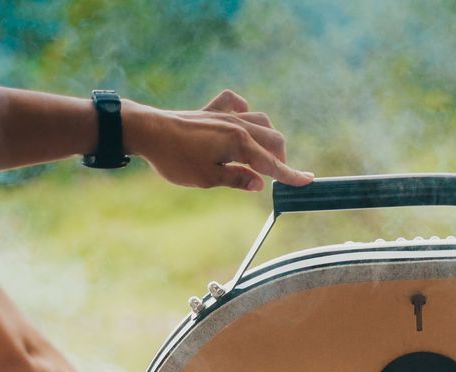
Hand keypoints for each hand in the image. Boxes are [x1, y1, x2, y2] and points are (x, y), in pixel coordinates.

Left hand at [125, 90, 312, 191]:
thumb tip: (259, 183)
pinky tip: (241, 119)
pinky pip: (235, 103)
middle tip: (276, 177)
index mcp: (239, 144)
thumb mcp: (207, 178)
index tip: (307, 181)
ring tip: (261, 155)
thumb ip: (236, 179)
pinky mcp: (211, 111)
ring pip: (260, 120)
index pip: (272, 164)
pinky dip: (243, 110)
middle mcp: (237, 125)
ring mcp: (225, 115)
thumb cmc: (176, 159)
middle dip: (280, 158)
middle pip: (273, 139)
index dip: (290, 175)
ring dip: (267, 138)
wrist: (148, 131)